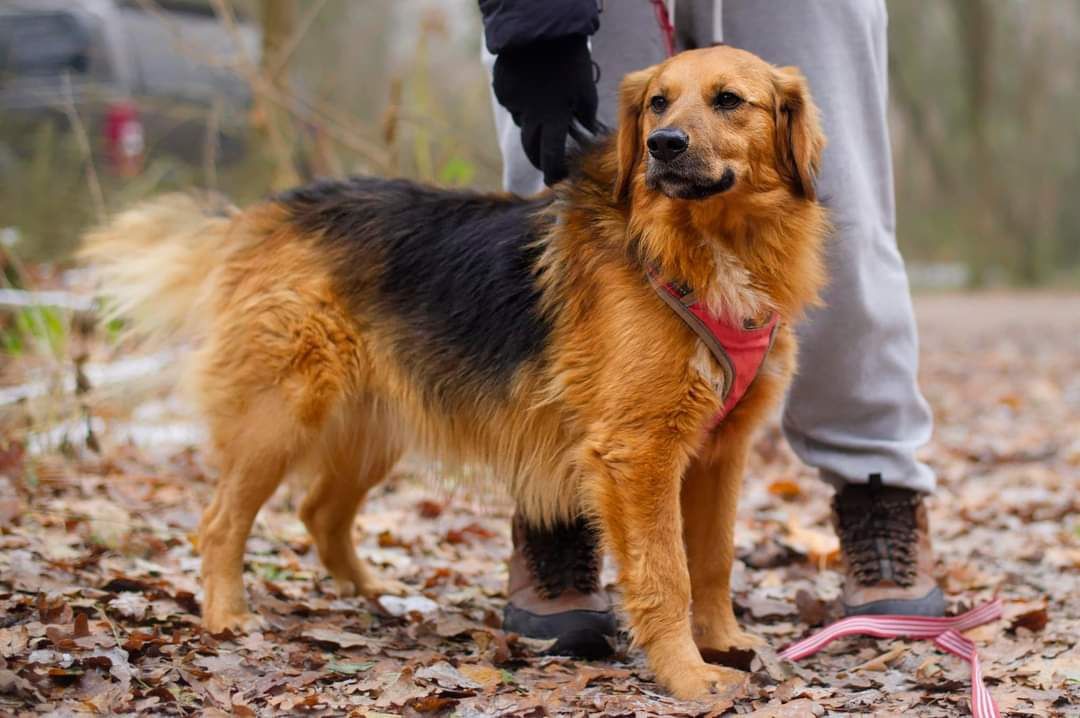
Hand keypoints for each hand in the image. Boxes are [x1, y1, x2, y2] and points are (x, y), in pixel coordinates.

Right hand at [492, 34, 597, 185]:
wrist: (540, 29)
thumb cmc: (570, 59)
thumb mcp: (585, 90)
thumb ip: (584, 116)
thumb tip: (584, 132)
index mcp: (551, 118)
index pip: (550, 157)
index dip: (553, 173)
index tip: (557, 180)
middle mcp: (528, 116)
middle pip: (530, 148)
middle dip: (540, 157)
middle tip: (548, 159)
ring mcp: (512, 102)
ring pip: (521, 122)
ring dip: (532, 123)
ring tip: (545, 105)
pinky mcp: (502, 88)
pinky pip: (513, 103)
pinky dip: (523, 102)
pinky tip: (532, 85)